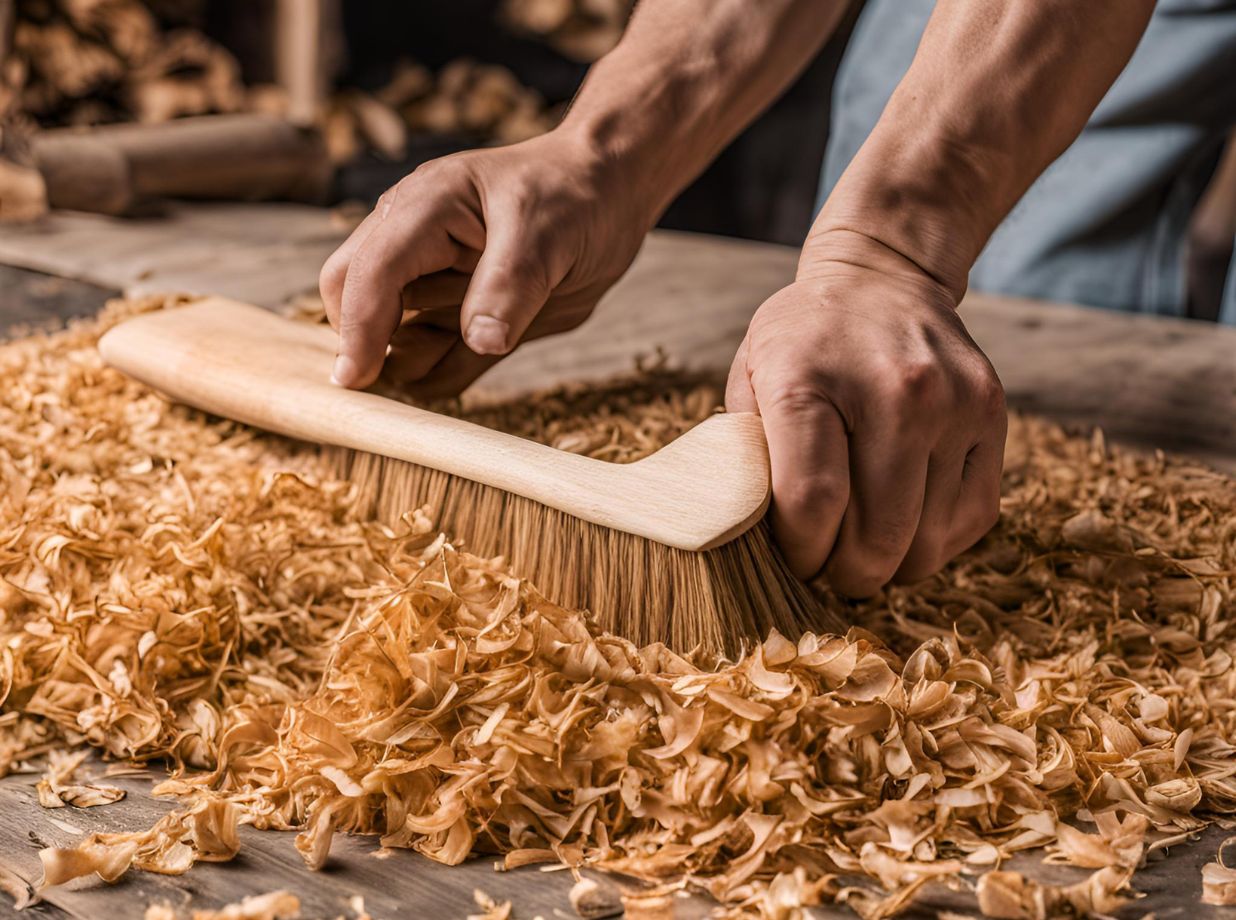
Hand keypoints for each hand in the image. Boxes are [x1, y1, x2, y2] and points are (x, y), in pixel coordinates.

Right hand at [319, 131, 651, 397]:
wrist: (609, 194)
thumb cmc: (574, 195)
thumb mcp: (548, 232)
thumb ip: (510, 285)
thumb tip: (479, 339)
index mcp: (424, 209)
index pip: (369, 272)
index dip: (359, 327)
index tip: (357, 379)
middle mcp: (414, 243)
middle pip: (352, 299)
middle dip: (368, 342)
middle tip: (398, 383)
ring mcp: (434, 282)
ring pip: (392, 337)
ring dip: (415, 358)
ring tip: (485, 338)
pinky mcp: (459, 316)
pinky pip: (432, 358)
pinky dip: (440, 372)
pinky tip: (487, 350)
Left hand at [726, 231, 1006, 594]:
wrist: (881, 278)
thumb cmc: (803, 342)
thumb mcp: (750, 380)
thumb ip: (749, 458)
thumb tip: (756, 539)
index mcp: (811, 381)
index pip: (813, 505)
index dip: (802, 553)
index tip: (796, 557)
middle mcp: (895, 391)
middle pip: (879, 536)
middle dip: (848, 574)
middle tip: (830, 569)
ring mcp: (953, 403)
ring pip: (930, 542)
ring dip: (894, 566)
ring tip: (865, 548)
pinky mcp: (992, 414)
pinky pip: (973, 518)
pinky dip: (938, 542)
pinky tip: (907, 525)